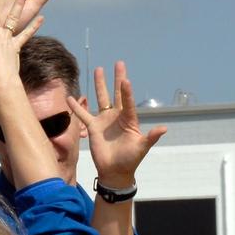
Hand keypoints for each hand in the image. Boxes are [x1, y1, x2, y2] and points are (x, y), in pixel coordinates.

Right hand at [69, 62, 166, 185]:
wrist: (115, 171)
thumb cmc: (130, 160)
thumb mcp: (142, 148)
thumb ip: (151, 137)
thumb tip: (163, 129)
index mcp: (129, 120)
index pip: (128, 102)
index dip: (126, 91)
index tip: (125, 79)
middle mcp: (117, 116)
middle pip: (117, 93)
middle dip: (118, 78)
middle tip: (119, 63)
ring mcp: (105, 120)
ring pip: (101, 98)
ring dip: (100, 84)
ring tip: (99, 69)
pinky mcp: (93, 127)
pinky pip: (83, 114)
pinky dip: (77, 107)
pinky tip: (70, 97)